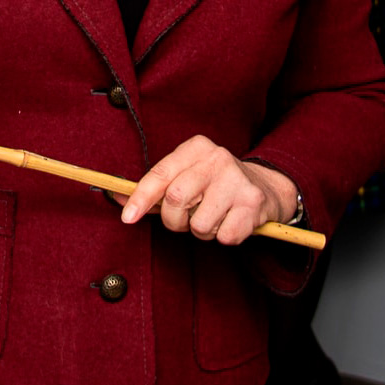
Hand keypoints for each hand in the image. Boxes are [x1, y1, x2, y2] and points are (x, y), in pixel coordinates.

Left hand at [119, 135, 297, 243]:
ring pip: (199, 224)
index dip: (141, 197)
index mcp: (196, 147)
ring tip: (213, 217)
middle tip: (184, 220)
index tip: (127, 218)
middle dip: (174, 220)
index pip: (160, 173)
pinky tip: (231, 222)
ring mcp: (237, 180)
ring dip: (201, 231)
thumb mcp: (187, 176)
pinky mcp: (253, 205)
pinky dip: (223, 237)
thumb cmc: (215, 185)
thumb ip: (155, 188)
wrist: (267, 188)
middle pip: (175, 200)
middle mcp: (217, 158)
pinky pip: (223, 237)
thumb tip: (118, 198)